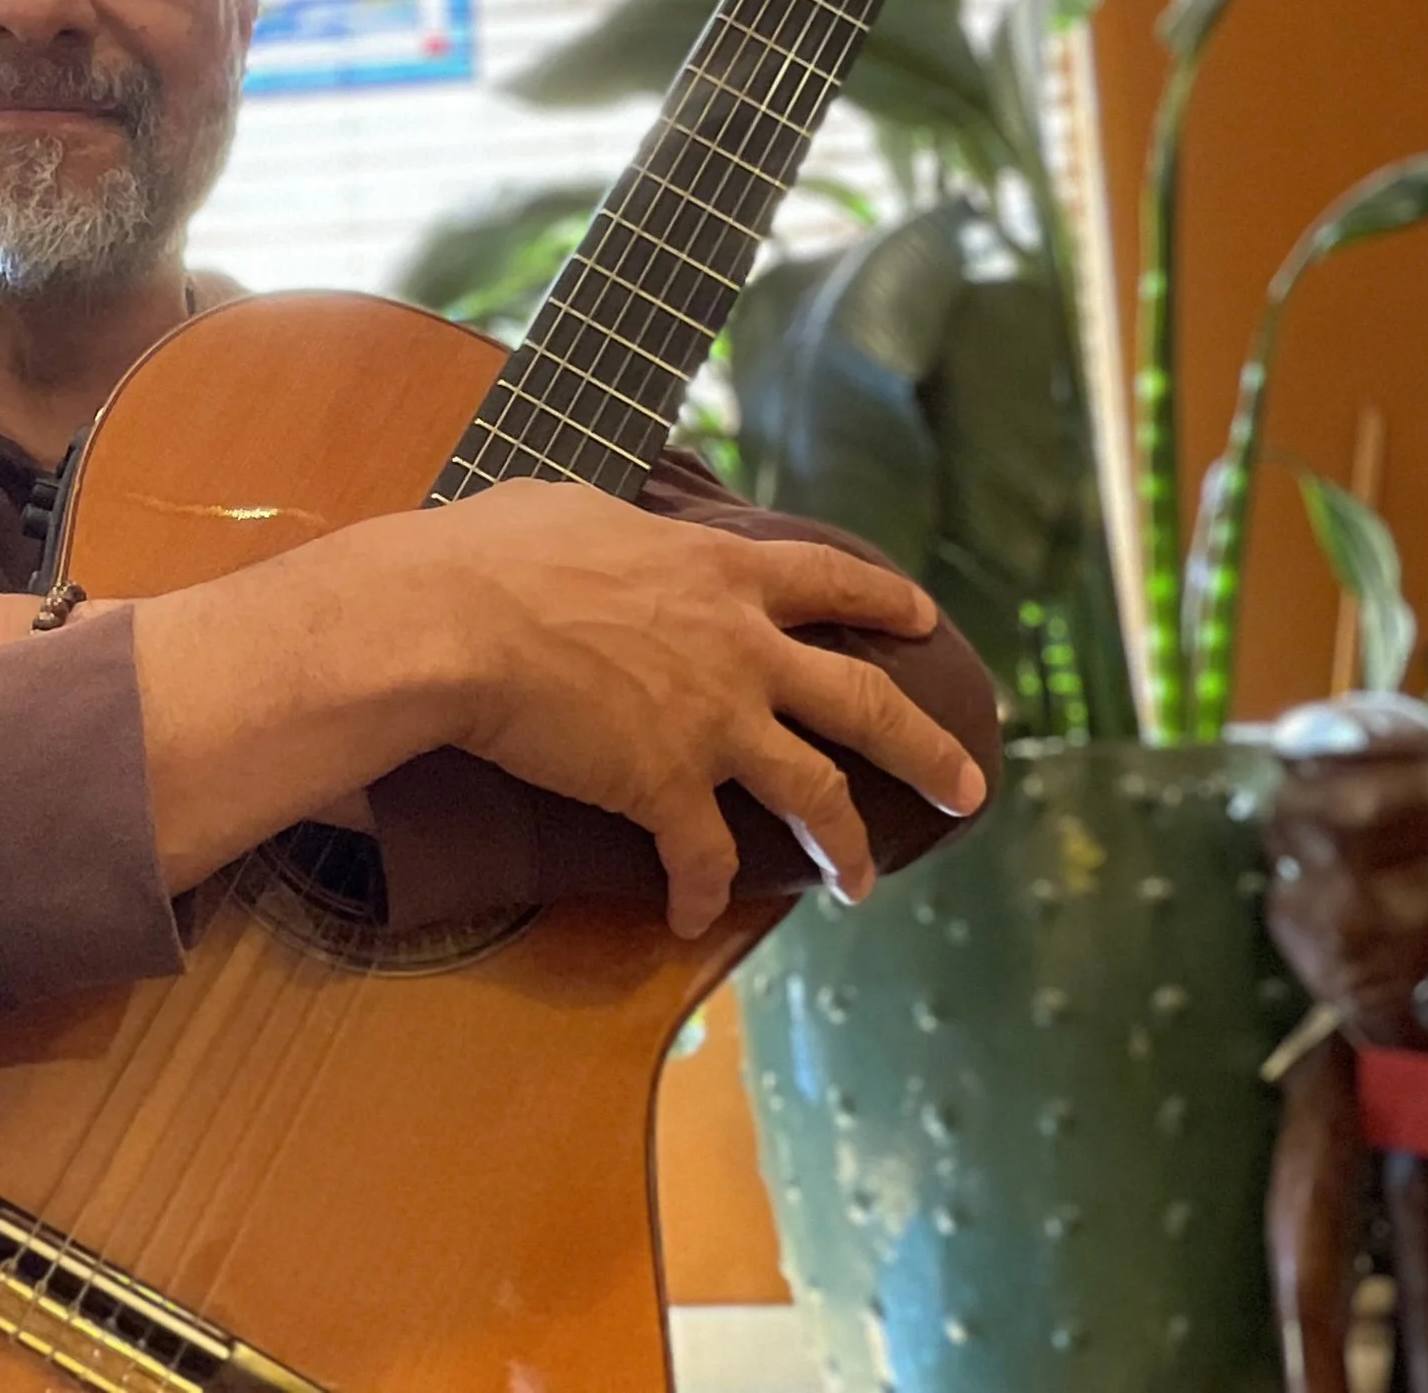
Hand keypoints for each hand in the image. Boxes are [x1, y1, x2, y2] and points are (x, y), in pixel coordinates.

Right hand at [420, 480, 986, 936]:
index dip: (883, 602)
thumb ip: (618, 531)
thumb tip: (598, 536)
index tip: (924, 619)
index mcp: (722, 572)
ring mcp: (714, 723)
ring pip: (815, 793)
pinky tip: (690, 917)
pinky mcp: (666, 788)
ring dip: (846, 844)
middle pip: (864, 703)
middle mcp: (742, 649)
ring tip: (863, 883)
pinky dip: (700, 892)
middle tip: (968, 784)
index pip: (830, 582)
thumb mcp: (573, 510)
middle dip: (924, 748)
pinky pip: (703, 857)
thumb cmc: (495, 552)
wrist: (458, 622)